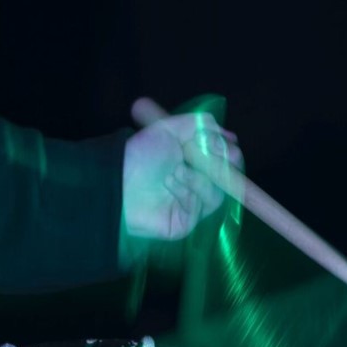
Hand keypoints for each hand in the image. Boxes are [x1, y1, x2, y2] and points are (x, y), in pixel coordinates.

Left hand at [121, 96, 242, 248]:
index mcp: (194, 163)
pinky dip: (187, 191)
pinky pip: (199, 207)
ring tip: (177, 170)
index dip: (230, 152)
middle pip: (227, 180)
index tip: (229, 143)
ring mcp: (192, 206)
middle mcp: (197, 185)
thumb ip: (198, 124)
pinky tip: (170, 183)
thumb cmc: (139, 156)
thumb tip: (228, 136)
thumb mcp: (168, 129)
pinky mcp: (186, 222)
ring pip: (216, 194)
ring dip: (200, 178)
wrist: (116, 182)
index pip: (225, 160)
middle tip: (218, 157)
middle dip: (223, 166)